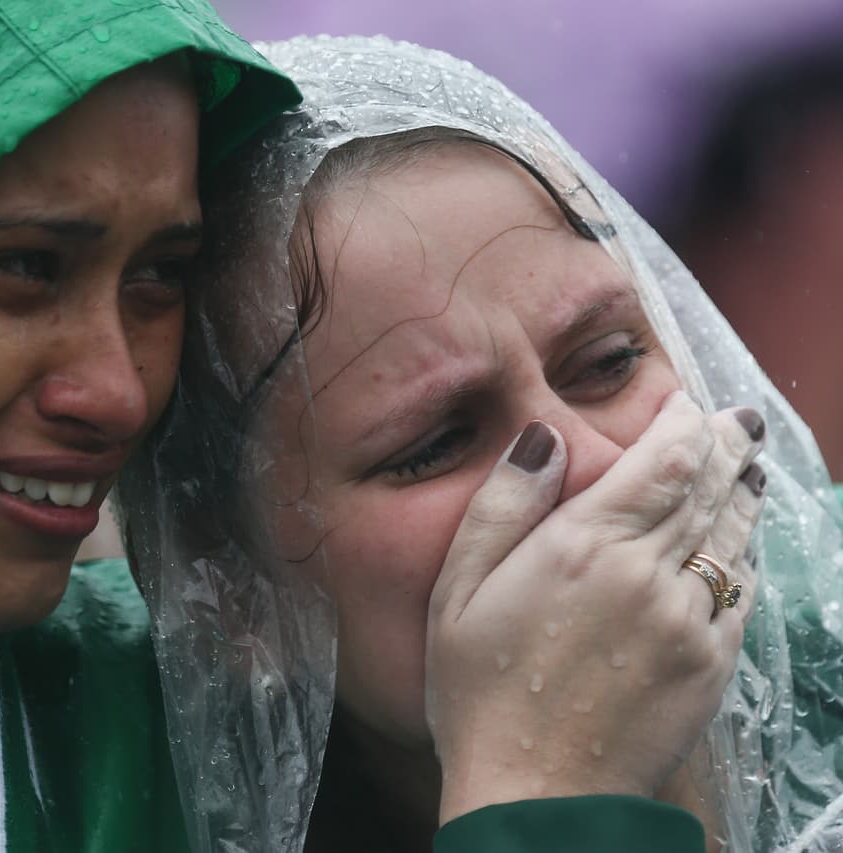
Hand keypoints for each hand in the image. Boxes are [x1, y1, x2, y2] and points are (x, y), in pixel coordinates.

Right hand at [426, 391, 764, 823]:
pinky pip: (741, 592)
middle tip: (735, 419)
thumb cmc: (479, 691)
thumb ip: (502, 506)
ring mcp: (688, 620)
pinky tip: (738, 543)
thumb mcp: (457, 591)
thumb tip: (542, 438)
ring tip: (748, 465)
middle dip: (724, 444)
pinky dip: (744, 555)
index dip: (683, 422)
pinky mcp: (711, 665)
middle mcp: (649, 573)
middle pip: (708, 488)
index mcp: (585, 545)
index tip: (686, 402)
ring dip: (743, 491)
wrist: (537, 792)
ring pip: (732, 535)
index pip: (663, 460)